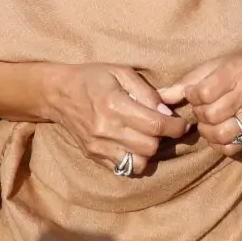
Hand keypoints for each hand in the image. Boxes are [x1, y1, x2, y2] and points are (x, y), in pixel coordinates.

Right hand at [46, 64, 188, 175]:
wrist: (59, 93)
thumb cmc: (93, 78)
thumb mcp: (121, 72)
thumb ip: (147, 92)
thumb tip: (166, 112)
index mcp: (114, 105)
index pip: (155, 125)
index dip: (175, 126)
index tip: (182, 124)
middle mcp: (106, 129)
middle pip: (150, 146)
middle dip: (163, 138)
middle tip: (162, 127)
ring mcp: (98, 146)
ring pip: (139, 162)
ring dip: (149, 151)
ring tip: (146, 137)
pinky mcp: (94, 156)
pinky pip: (123, 168)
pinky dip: (134, 159)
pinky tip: (133, 144)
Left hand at [158, 44, 241, 158]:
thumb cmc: (238, 67)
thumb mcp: (213, 66)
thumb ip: (186, 82)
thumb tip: (159, 96)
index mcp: (235, 71)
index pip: (203, 93)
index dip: (193, 97)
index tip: (194, 94)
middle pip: (211, 115)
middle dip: (199, 115)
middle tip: (201, 109)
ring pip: (222, 134)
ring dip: (208, 132)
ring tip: (208, 123)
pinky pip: (235, 147)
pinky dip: (221, 145)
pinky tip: (218, 135)